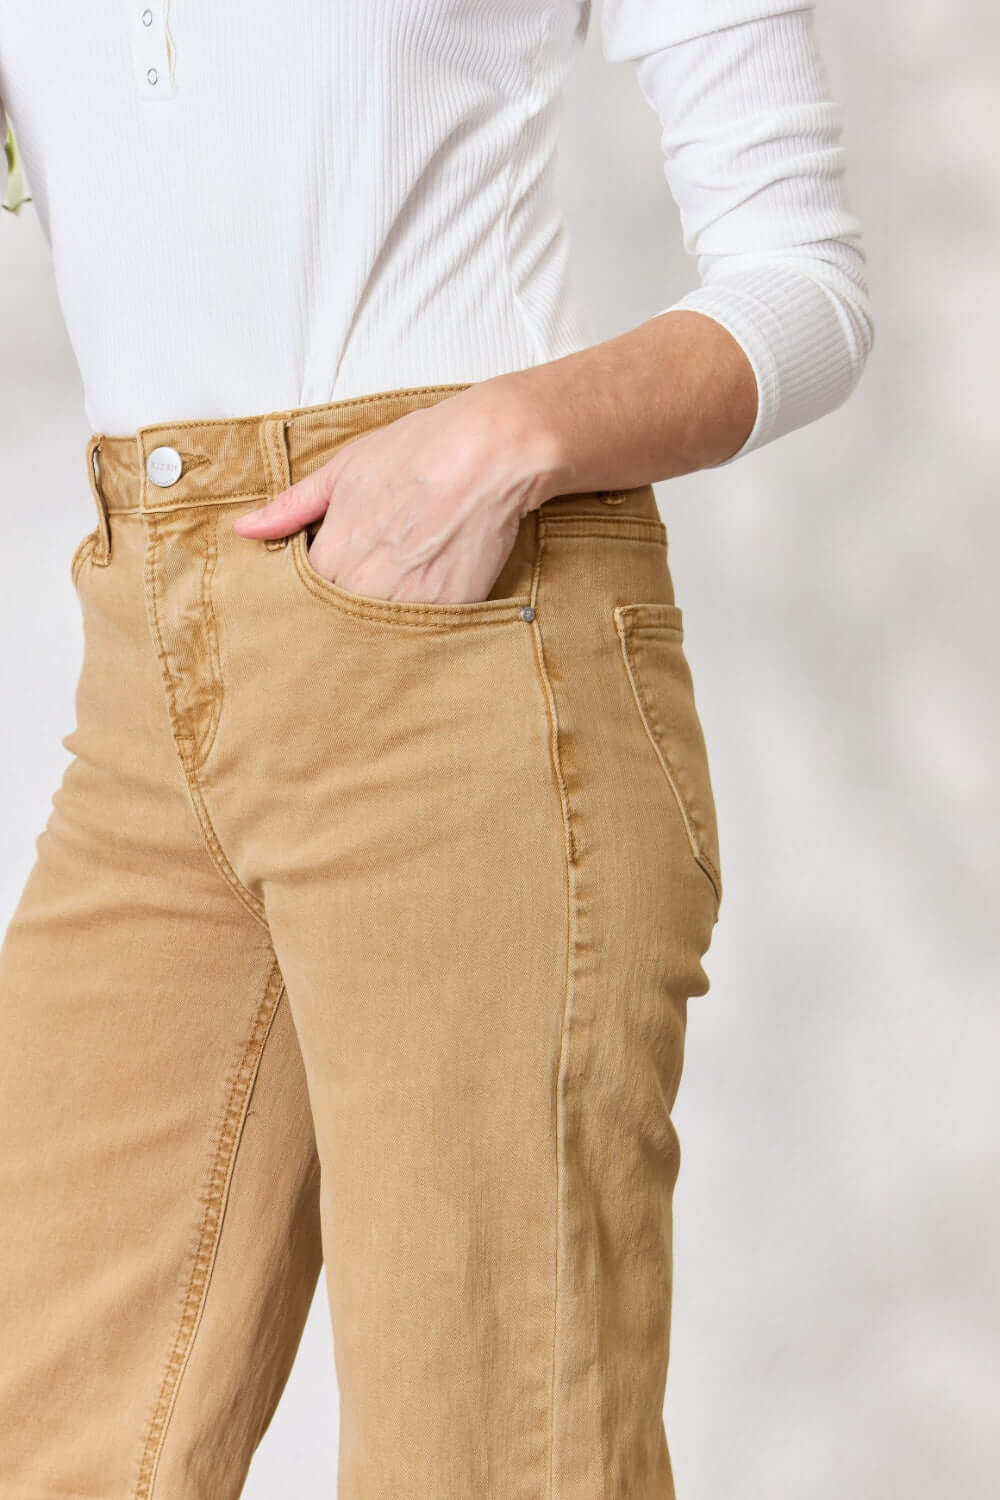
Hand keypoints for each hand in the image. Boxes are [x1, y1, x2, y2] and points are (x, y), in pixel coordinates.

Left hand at [233, 379, 570, 604]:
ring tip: (396, 600)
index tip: (331, 581)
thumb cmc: (420, 449)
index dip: (316, 591)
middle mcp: (366, 585)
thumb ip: (292, 506)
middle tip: (362, 598)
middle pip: (339, 622)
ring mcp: (409, 602)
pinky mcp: (450, 610)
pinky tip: (429, 599)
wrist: (492, 452)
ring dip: (381, 626)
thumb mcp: (344, 467)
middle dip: (345, 614)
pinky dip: (422, 625)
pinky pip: (424, 634)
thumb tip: (247, 529)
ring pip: (379, 635)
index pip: (304, 597)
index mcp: (333, 553)